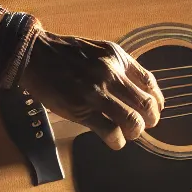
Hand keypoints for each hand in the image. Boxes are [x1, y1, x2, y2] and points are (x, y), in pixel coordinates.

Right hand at [17, 30, 163, 149]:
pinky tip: (115, 141)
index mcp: (118, 58)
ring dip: (135, 132)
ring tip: (129, 134)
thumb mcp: (99, 51)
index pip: (150, 84)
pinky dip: (117, 141)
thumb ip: (119, 66)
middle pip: (146, 105)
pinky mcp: (81, 109)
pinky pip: (109, 130)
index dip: (156, 102)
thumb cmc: (66, 54)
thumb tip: (138, 90)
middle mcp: (111, 73)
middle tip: (143, 126)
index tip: (154, 110)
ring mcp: (96, 92)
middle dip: (150, 121)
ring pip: (132, 120)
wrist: (34, 55)